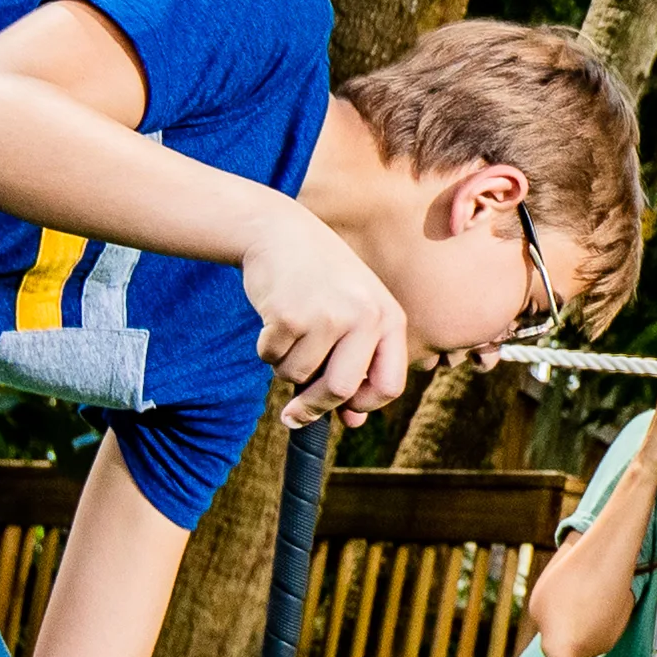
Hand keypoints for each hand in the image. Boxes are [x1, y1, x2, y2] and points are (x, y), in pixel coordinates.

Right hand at [241, 198, 409, 423]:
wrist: (279, 232)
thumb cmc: (319, 280)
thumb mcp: (350, 315)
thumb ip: (355, 365)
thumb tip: (353, 424)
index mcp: (389, 318)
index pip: (389, 385)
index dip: (364, 405)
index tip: (343, 414)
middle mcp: (365, 317)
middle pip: (341, 390)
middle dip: (313, 406)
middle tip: (293, 414)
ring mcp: (328, 315)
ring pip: (298, 376)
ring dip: (284, 366)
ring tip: (289, 331)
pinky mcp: (289, 315)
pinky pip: (272, 358)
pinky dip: (267, 348)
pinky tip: (273, 316)